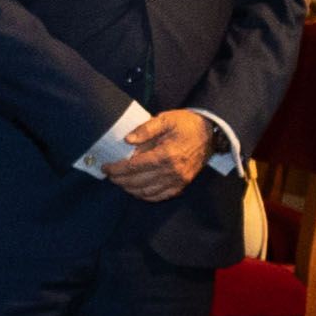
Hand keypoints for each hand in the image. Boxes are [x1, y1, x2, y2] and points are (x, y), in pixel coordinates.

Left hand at [99, 109, 217, 200]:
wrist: (210, 133)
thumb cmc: (186, 124)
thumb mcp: (165, 119)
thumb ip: (145, 129)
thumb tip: (127, 140)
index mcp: (166, 155)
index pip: (134, 166)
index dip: (117, 169)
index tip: (105, 167)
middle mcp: (173, 171)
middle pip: (138, 181)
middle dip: (120, 180)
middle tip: (109, 175)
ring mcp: (179, 180)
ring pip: (147, 191)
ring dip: (130, 189)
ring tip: (120, 181)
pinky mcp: (183, 185)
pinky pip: (160, 196)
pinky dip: (145, 195)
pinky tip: (136, 190)